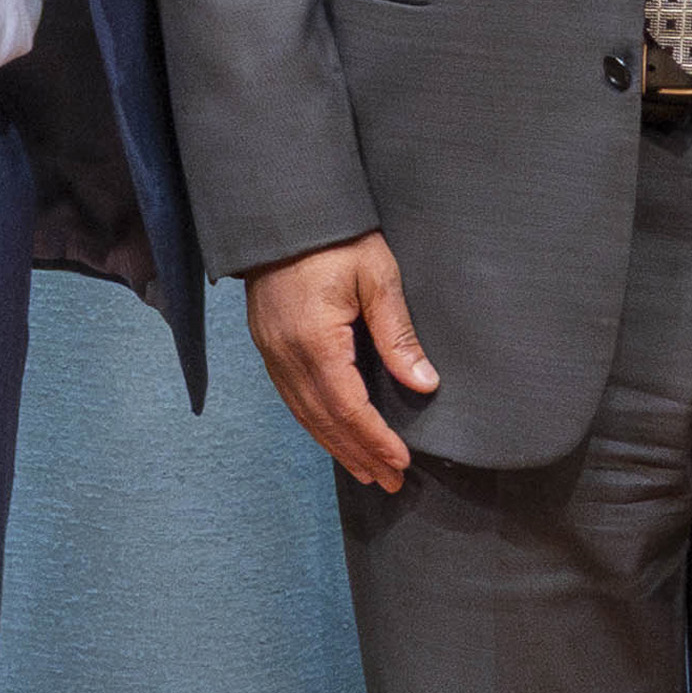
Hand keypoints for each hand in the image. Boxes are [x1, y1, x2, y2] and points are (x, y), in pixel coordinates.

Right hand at [247, 232, 437, 490]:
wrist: (284, 211)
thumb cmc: (338, 238)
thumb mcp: (379, 277)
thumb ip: (398, 334)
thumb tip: (423, 384)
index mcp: (315, 341)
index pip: (348, 407)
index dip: (375, 439)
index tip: (400, 462)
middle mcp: (287, 355)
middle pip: (324, 420)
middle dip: (359, 454)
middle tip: (389, 481)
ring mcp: (272, 352)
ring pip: (304, 414)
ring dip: (336, 446)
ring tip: (366, 470)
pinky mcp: (268, 345)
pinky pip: (291, 397)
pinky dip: (315, 423)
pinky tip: (333, 435)